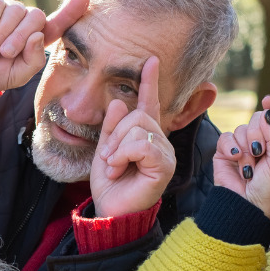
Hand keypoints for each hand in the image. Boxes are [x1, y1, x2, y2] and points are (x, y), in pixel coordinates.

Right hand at [0, 0, 88, 92]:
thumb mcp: (17, 75)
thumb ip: (33, 60)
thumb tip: (38, 35)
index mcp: (37, 38)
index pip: (59, 23)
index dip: (71, 11)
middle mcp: (26, 21)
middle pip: (36, 17)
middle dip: (19, 37)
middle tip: (4, 53)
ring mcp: (9, 10)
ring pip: (16, 11)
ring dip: (1, 34)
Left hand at [90, 57, 174, 217]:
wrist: (111, 210)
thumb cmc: (110, 184)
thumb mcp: (105, 149)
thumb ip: (111, 126)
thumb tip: (117, 101)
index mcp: (145, 135)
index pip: (149, 103)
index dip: (149, 82)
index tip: (151, 60)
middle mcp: (159, 141)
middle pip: (138, 115)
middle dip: (115, 134)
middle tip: (109, 157)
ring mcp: (164, 152)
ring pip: (138, 128)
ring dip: (117, 147)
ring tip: (114, 166)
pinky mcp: (164, 165)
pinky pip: (142, 144)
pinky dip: (123, 154)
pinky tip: (119, 168)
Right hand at [213, 95, 269, 219]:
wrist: (246, 205)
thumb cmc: (268, 189)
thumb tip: (268, 111)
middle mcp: (260, 141)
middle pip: (257, 118)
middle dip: (258, 134)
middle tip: (259, 152)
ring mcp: (242, 145)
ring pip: (242, 129)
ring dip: (245, 148)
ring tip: (249, 167)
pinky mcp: (225, 151)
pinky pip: (226, 137)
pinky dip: (231, 147)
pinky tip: (237, 160)